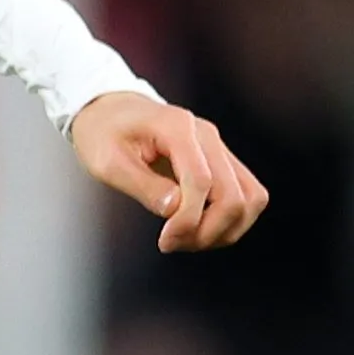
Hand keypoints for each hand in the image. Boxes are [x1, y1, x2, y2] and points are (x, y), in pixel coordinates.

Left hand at [72, 93, 270, 253]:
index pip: (201, 182)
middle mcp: (207, 135)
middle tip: (171, 243)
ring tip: (187, 239)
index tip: (164, 241)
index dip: (188, 220)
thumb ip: (142, 186)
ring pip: (251, 198)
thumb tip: (175, 210)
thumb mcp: (106, 162)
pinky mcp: (222, 160)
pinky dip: (231, 220)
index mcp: (177, 128)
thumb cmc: (102, 134)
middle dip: (207, 231)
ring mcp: (219, 147)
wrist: (110, 111)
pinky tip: (199, 229)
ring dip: (225, 229)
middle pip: (234, 195)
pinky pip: (247, 195)